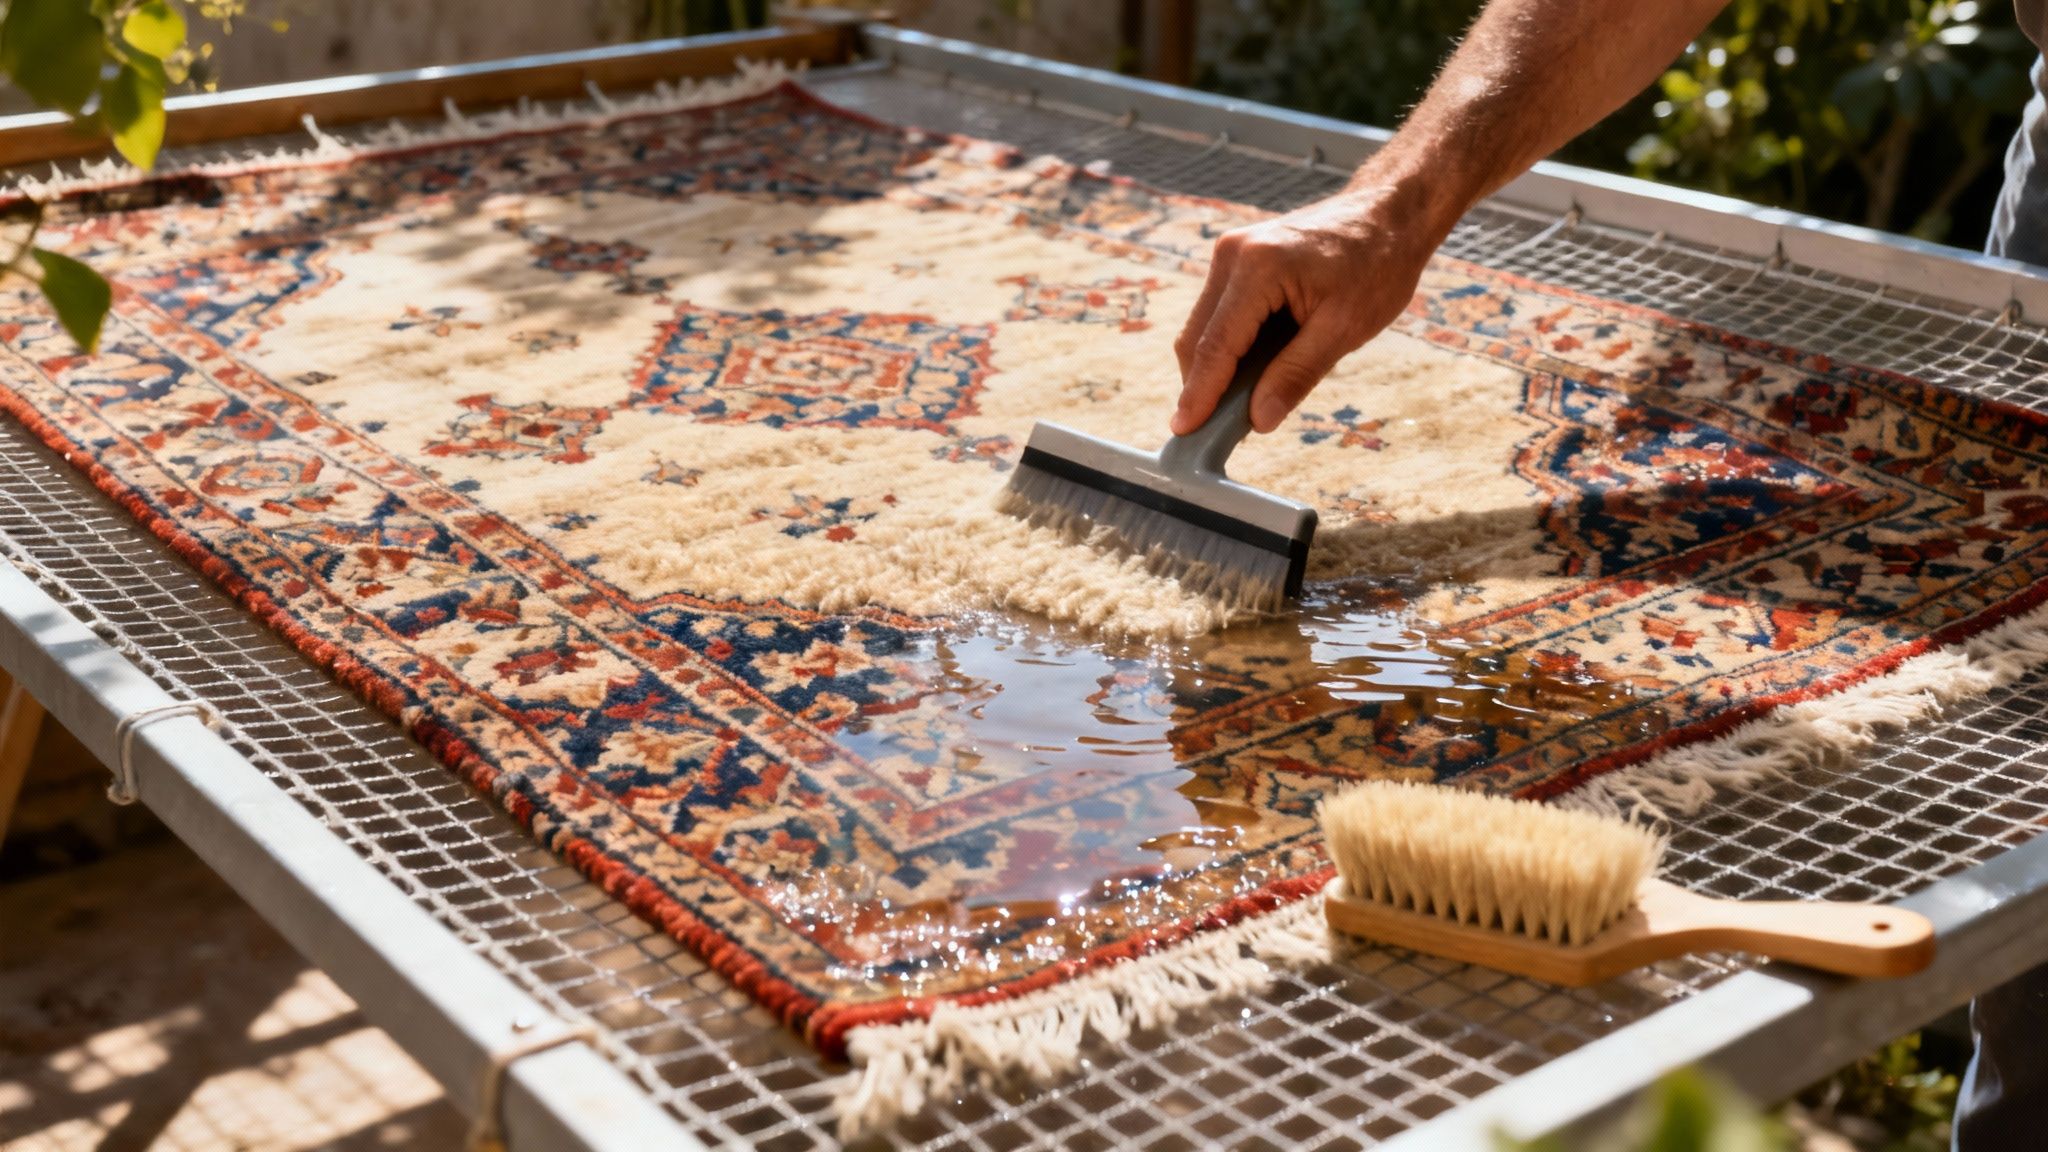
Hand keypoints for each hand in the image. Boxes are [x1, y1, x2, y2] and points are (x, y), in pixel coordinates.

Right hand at [1170, 184, 1442, 435]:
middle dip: (1203, 386)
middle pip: (1197, 338)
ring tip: (1245, 402)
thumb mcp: (1344, 328)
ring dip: (1218, 368)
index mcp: (1258, 267)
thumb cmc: (1377, 265)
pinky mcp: (1237, 258)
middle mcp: (1233, 254)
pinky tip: (1254, 369)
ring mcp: (1231, 252)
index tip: (1185, 432)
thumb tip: (1259, 419)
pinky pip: (1219, 313)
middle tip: (1217, 431)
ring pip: (1203, 328)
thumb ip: (1297, 373)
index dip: (1199, 395)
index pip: (1216, 346)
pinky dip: (1230, 347)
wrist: (1388, 212)